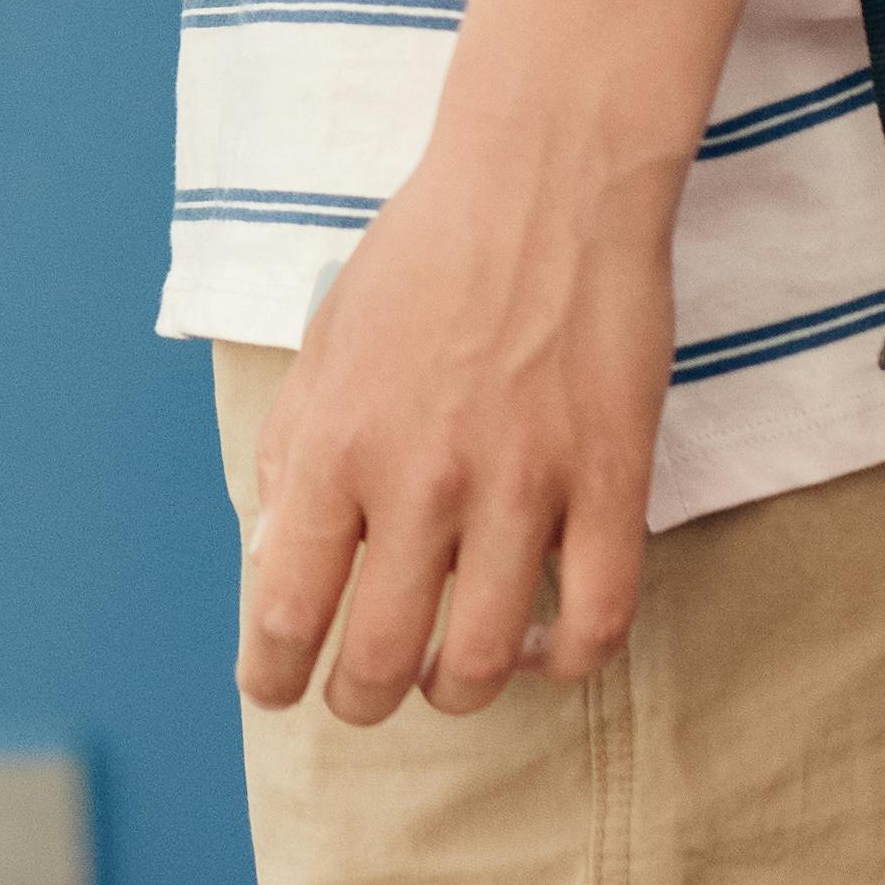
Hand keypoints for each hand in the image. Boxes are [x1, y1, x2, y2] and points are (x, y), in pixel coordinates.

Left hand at [237, 122, 676, 723]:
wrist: (543, 184)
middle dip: (361, 700)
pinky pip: (596, 621)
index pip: (286, 604)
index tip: (273, 691)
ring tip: (448, 679)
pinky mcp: (611, 483)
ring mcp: (522, 486)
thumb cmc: (423, 258)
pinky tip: (540, 649)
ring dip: (457, 692)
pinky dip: (564, 662)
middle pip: (382, 657)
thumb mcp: (325, 343)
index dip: (273, 670)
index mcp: (337, 445)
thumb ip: (294, 450)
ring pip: (483, 660)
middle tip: (362, 698)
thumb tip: (273, 554)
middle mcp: (421, 480)